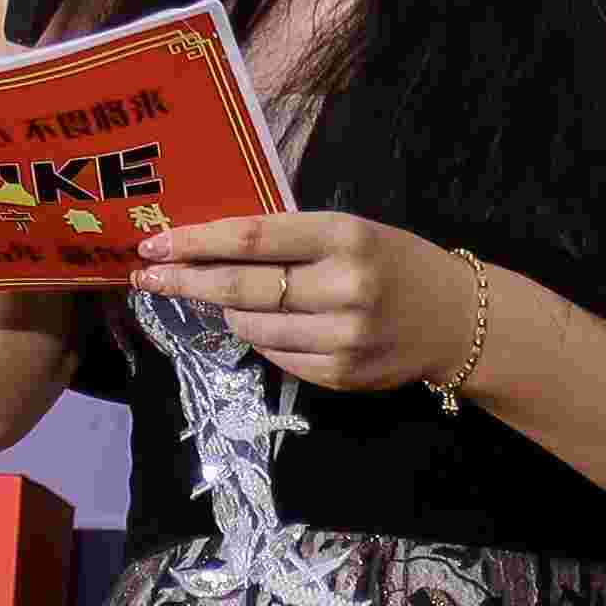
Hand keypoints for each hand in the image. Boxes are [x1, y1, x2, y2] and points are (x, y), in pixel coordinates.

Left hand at [136, 209, 474, 395]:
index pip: (253, 238)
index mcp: (345, 237)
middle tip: (148, 278)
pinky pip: (274, 356)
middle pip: (240, 288)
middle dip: (186, 282)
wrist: (457, 320)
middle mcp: (344, 288)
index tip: (155, 244)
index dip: (196, 242)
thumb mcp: (351, 230)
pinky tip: (270, 325)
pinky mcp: (339, 375)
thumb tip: (208, 246)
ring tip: (228, 299)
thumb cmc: (395, 262)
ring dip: (228, 312)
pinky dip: (260, 338)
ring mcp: (342, 338)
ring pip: (250, 328)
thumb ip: (290, 237)